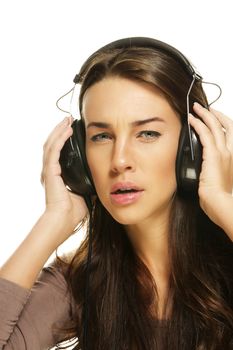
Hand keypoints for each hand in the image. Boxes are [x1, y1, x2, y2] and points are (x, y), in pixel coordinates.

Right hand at [41, 116, 87, 238]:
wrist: (65, 220)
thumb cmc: (73, 212)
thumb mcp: (84, 192)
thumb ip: (89, 184)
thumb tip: (101, 178)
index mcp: (57, 175)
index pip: (58, 153)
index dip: (63, 140)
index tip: (72, 130)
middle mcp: (50, 171)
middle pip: (52, 144)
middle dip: (60, 131)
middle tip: (68, 120)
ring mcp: (49, 170)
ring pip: (51, 144)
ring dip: (59, 131)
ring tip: (67, 120)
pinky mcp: (50, 171)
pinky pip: (54, 150)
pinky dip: (60, 138)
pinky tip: (67, 130)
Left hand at [188, 103, 232, 230]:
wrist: (222, 205)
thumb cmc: (221, 199)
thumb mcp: (220, 182)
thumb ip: (215, 171)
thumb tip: (204, 169)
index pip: (230, 136)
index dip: (222, 125)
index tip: (214, 120)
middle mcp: (232, 152)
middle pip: (227, 126)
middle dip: (216, 115)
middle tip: (206, 108)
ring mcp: (224, 153)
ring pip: (215, 126)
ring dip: (205, 115)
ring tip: (196, 108)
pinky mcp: (213, 155)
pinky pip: (205, 134)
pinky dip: (198, 124)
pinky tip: (191, 120)